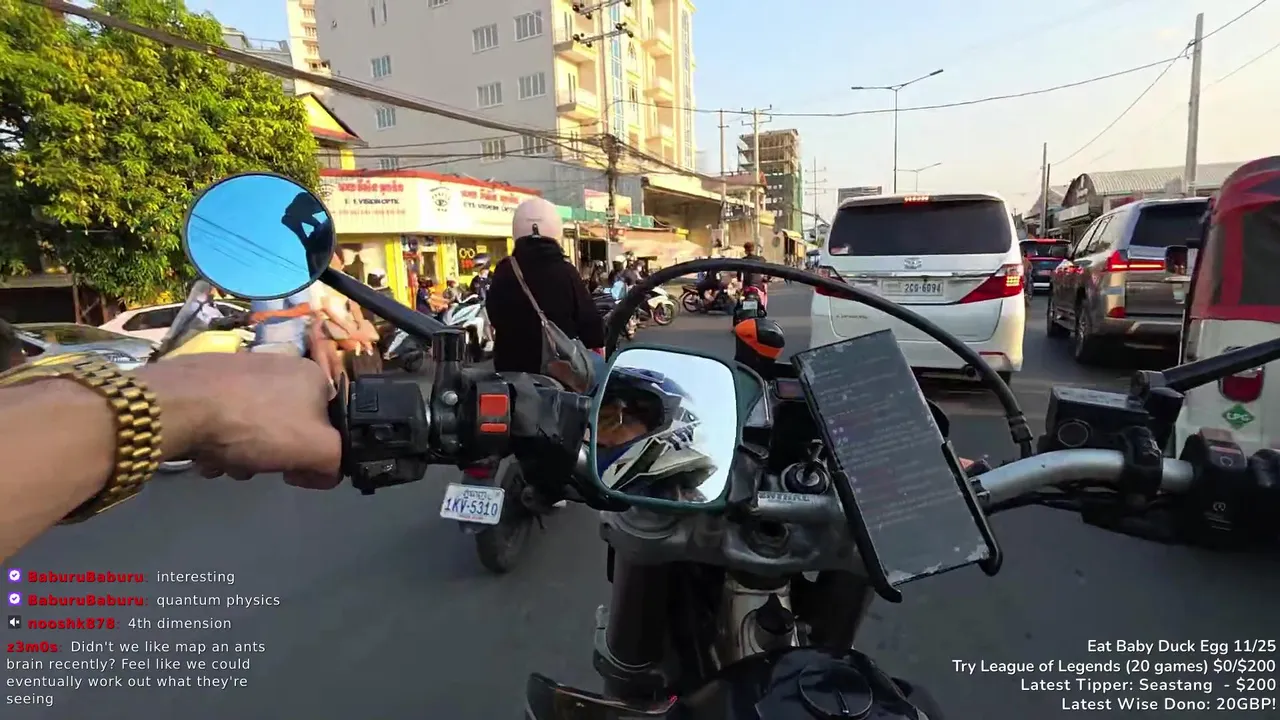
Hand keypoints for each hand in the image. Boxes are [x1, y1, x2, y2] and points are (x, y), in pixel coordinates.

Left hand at [141, 353, 341, 488]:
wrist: (179, 405)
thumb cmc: (255, 424)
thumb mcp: (317, 450)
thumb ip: (336, 461)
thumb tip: (326, 472)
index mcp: (312, 375)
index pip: (330, 421)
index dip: (315, 452)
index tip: (293, 471)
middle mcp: (280, 364)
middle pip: (288, 427)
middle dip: (271, 456)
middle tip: (254, 468)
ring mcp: (240, 369)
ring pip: (253, 426)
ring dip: (241, 453)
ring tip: (223, 462)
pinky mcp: (206, 378)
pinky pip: (223, 418)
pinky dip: (217, 440)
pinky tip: (204, 451)